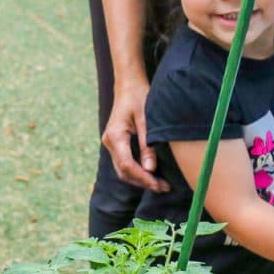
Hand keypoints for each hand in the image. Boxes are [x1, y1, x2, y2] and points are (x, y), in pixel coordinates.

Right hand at [102, 75, 167, 192]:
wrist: (128, 85)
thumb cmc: (139, 97)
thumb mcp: (146, 120)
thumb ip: (147, 145)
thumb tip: (151, 169)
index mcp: (115, 136)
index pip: (127, 165)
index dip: (143, 178)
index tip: (159, 185)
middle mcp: (109, 142)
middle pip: (123, 171)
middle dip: (143, 182)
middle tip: (164, 187)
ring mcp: (110, 143)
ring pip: (122, 170)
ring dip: (140, 179)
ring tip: (160, 184)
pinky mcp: (115, 143)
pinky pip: (124, 163)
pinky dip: (136, 171)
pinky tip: (151, 174)